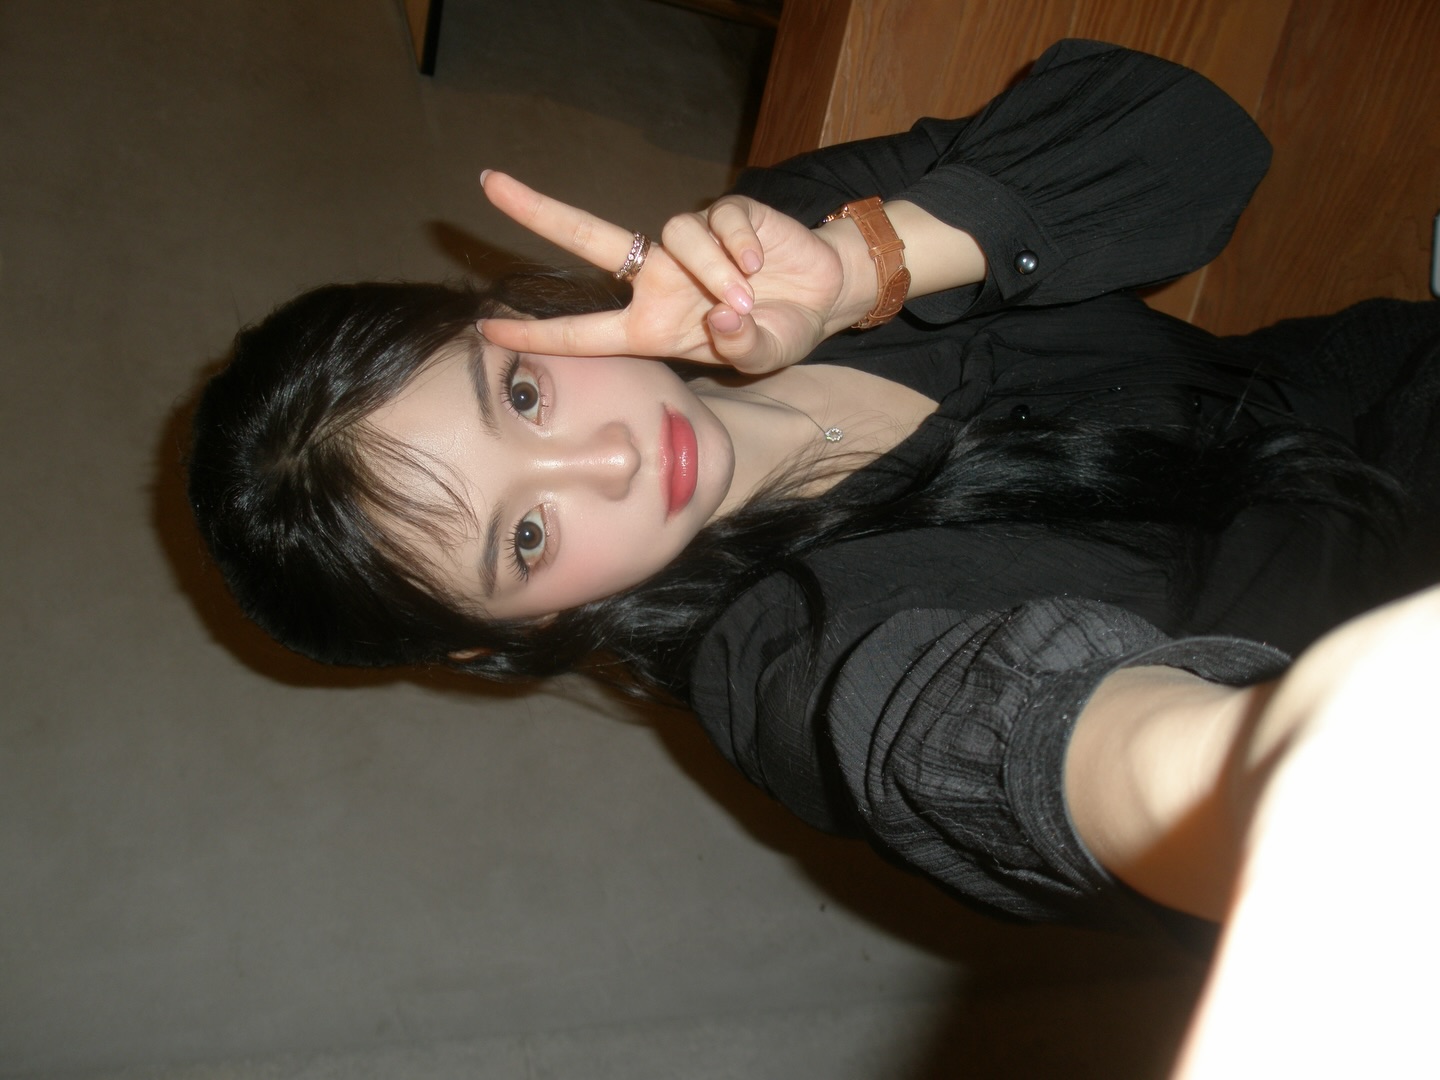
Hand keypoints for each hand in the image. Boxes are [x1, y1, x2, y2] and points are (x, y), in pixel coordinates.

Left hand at [477, 172, 862, 372]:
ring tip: (747, 299)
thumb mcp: (762, 356)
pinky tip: (761, 266)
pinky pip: (719, 222)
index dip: (536, 333)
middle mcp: (658, 279)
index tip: (487, 329)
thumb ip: (742, 346)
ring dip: (713, 271)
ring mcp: (688, 244)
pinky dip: (738, 247)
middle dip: (538, 211)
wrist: (824, 296)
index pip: (583, 331)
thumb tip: (723, 315)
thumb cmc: (779, 331)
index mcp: (651, 325)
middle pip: (588, 237)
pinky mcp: (725, 214)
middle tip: (488, 184)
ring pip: (678, 237)